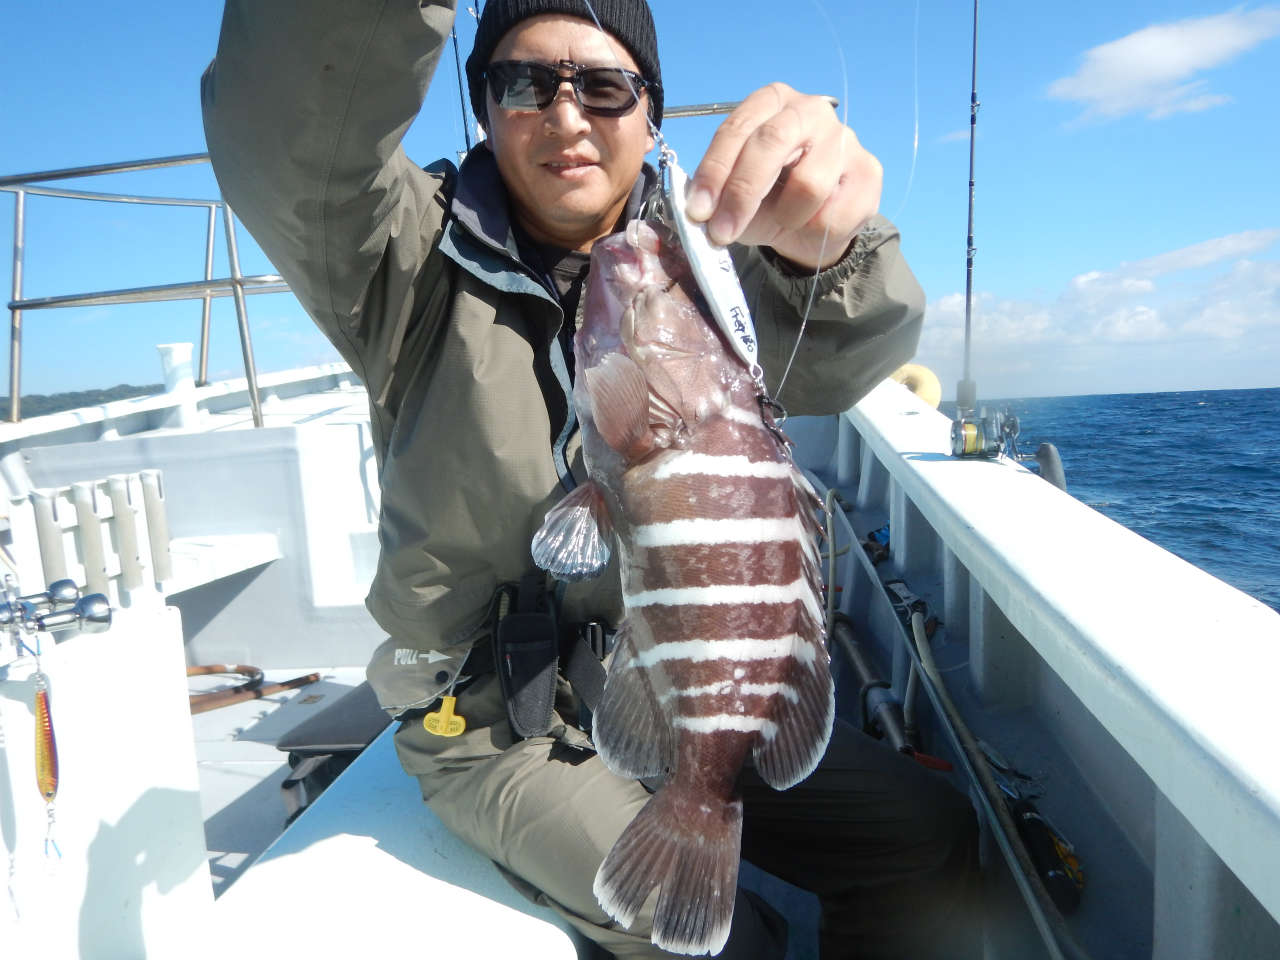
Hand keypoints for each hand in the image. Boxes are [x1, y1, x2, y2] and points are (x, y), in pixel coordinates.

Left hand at [684, 83, 881, 270]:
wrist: (812, 224)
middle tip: (722, 231)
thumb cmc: (767, 200)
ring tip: (784, 220)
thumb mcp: (733, 195)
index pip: (738, 129)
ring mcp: (845, 138)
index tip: (698, 210)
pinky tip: (811, 224)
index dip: (715, 171)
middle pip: (772, 142)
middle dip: (742, 192)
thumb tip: (700, 213)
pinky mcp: (869, 171)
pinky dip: (813, 232)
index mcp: (770, 102)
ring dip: (786, 217)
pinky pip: (834, 215)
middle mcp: (810, 110)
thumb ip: (717, 197)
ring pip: (808, 185)